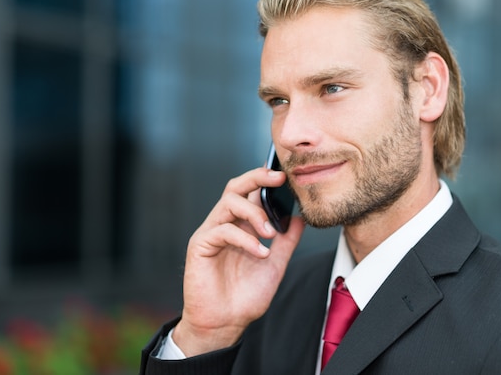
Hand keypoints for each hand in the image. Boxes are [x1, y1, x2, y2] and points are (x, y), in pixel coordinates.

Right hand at [172, 167, 304, 355]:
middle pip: (236, 187)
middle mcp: (225, 224)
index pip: (250, 191)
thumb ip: (287, 240)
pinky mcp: (200, 245)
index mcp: (241, 225)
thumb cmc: (246, 295)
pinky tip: (261, 253)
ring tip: (271, 233)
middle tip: (278, 179)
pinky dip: (246, 239)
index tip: (286, 176)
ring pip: (229, 202)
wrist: (226, 323)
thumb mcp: (275, 263)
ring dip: (255, 213)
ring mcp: (211, 232)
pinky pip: (223, 230)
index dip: (265, 179)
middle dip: (257, 177)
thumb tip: (300, 217)